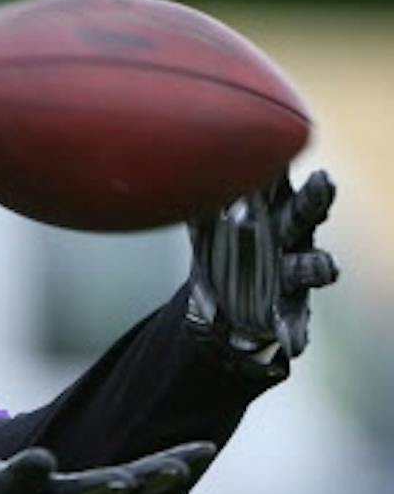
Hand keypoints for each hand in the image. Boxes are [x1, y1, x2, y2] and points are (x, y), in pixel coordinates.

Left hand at [186, 169, 338, 370]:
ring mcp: (294, 271)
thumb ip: (196, 199)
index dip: (287, 167)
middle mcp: (291, 234)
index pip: (282, 181)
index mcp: (273, 208)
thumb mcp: (204, 219)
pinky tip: (294, 342)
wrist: (225, 297)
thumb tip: (170, 165)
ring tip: (324, 267)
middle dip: (316, 198)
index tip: (290, 151)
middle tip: (323, 181)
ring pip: (311, 265)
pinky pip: (295, 320)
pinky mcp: (291, 308)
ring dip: (317, 266)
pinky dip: (294, 331)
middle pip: (306, 212)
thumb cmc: (221, 244)